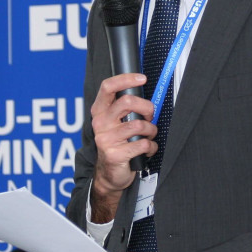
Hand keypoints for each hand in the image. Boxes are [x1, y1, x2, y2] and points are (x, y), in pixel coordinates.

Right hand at [90, 73, 157, 219]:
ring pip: (139, 125)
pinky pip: (143, 144)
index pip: (108, 87)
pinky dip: (151, 147)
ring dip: (151, 131)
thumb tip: (144, 92)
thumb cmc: (119, 143)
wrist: (110, 173)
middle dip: (147, 108)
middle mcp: (100, 122)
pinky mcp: (114, 154)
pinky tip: (147, 150)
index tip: (142, 78)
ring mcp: (106, 139)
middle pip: (128, 102)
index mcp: (100, 111)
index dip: (126, 79)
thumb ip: (126, 108)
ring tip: (148, 136)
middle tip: (151, 117)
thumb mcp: (117, 122)